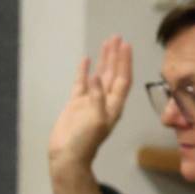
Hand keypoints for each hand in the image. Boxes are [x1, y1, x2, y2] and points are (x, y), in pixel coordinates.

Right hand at [47, 35, 132, 169]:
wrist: (68, 156)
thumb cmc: (85, 142)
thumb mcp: (96, 120)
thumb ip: (97, 97)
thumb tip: (95, 76)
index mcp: (114, 106)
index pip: (123, 79)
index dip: (125, 62)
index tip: (126, 46)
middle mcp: (105, 101)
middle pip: (113, 73)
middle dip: (116, 56)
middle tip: (117, 37)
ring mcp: (90, 101)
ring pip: (99, 75)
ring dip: (104, 59)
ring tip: (106, 42)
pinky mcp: (76, 104)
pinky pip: (81, 83)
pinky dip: (84, 71)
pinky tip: (86, 59)